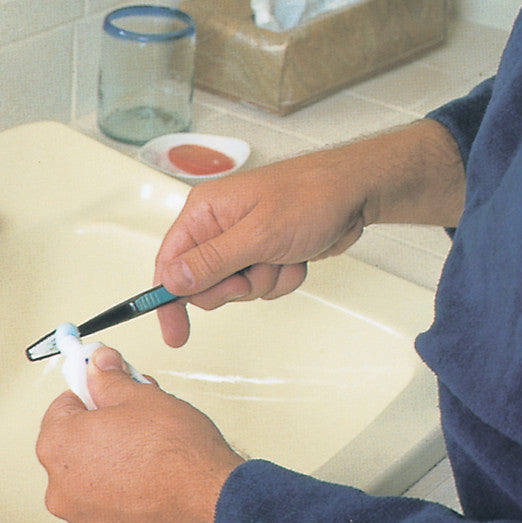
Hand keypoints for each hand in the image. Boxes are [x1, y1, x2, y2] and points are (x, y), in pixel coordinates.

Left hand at [36, 346, 242, 522]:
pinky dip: (124, 489)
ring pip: (92, 475)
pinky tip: (152, 476)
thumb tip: (101, 367)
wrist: (210, 506)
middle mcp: (61, 487)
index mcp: (58, 446)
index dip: (92, 392)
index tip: (107, 388)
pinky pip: (109, 502)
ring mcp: (84, 517)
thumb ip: (110, 379)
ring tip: (149, 447)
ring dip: (113, 459)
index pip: (62, 405)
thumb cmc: (177, 458)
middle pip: (76, 442)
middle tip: (135, 415)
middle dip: (103, 426)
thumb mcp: (140, 397)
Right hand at [154, 120, 466, 346]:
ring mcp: (241, 242)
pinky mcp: (263, 253)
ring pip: (235, 289)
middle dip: (231, 288)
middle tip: (250, 275)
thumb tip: (173, 281)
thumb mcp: (258, 234)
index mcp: (204, 212)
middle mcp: (217, 226)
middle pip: (201, 283)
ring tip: (281, 257)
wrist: (355, 192)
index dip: (166, 298)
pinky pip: (261, 286)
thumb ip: (212, 261)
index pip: (169, 263)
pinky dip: (281, 280)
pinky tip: (293, 258)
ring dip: (263, 283)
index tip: (172, 330)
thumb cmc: (311, 195)